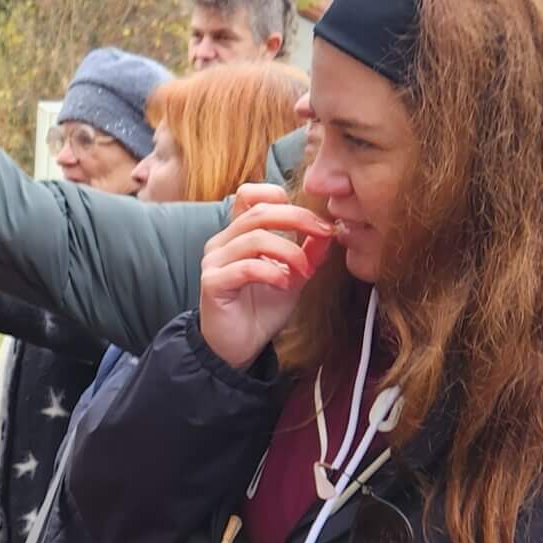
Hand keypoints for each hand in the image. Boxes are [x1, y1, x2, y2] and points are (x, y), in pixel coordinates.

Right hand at [197, 186, 335, 368]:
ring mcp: (214, 261)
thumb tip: (329, 231)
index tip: (315, 222)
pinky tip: (284, 284)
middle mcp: (222, 242)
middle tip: (323, 235)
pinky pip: (246, 267)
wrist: (240, 347)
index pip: (252, 194)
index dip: (285, 200)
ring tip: (304, 271)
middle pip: (260, 212)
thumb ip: (308, 253)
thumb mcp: (293, 276)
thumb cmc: (261, 310)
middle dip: (298, 219)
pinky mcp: (212, 282)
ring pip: (254, 237)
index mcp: (238, 234)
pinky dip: (272, 272)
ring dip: (289, 252)